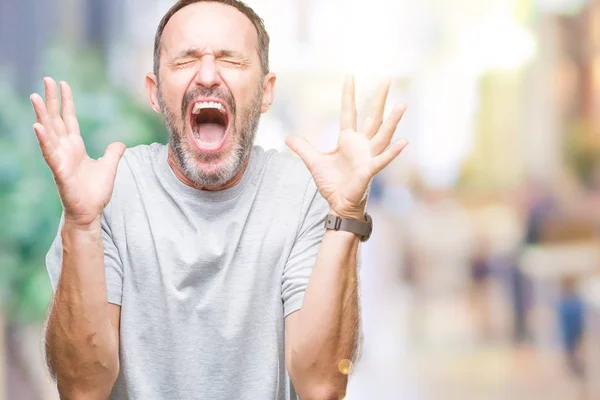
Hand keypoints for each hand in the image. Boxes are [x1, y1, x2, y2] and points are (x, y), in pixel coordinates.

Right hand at [30, 77, 125, 226]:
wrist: (90, 212)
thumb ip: (113, 153)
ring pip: (49, 132)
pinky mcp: (60, 172)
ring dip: (42, 114)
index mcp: (75, 146)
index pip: (69, 118)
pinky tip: (37, 126)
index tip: (62, 83)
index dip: (66, 101)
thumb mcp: (109, 167)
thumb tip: (121, 143)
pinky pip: (50, 153)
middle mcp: (65, 149)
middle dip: (51, 99)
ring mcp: (60, 159)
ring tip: (34, 96)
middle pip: (56, 119)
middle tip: (46, 79)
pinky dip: (44, 140)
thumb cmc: (95, 192)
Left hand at [286, 75, 407, 218]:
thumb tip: (288, 138)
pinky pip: (382, 160)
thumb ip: (303, 148)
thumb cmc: (332, 183)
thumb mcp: (313, 162)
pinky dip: (393, 152)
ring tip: (401, 105)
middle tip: (386, 79)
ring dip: (392, 121)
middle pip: (372, 117)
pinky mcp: (369, 170)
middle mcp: (361, 144)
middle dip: (379, 98)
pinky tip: (404, 142)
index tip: (349, 77)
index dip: (348, 95)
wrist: (339, 203)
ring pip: (382, 135)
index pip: (348, 112)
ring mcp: (368, 156)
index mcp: (348, 139)